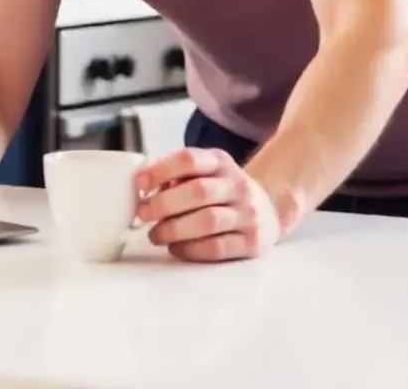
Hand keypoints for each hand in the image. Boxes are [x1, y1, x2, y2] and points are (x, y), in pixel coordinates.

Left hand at [135, 148, 280, 262]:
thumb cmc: (222, 190)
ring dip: (174, 230)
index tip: (138, 184)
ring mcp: (248, 214)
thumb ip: (178, 176)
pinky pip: (217, 248)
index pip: (189, 159)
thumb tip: (143, 188)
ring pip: (207, 221)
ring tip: (155, 235)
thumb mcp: (207, 171)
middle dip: (164, 204)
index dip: (160, 170)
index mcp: (220, 161)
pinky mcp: (252, 242)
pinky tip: (176, 248)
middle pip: (198, 191)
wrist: (269, 209)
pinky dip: (191, 249)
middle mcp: (237, 185)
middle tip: (142, 214)